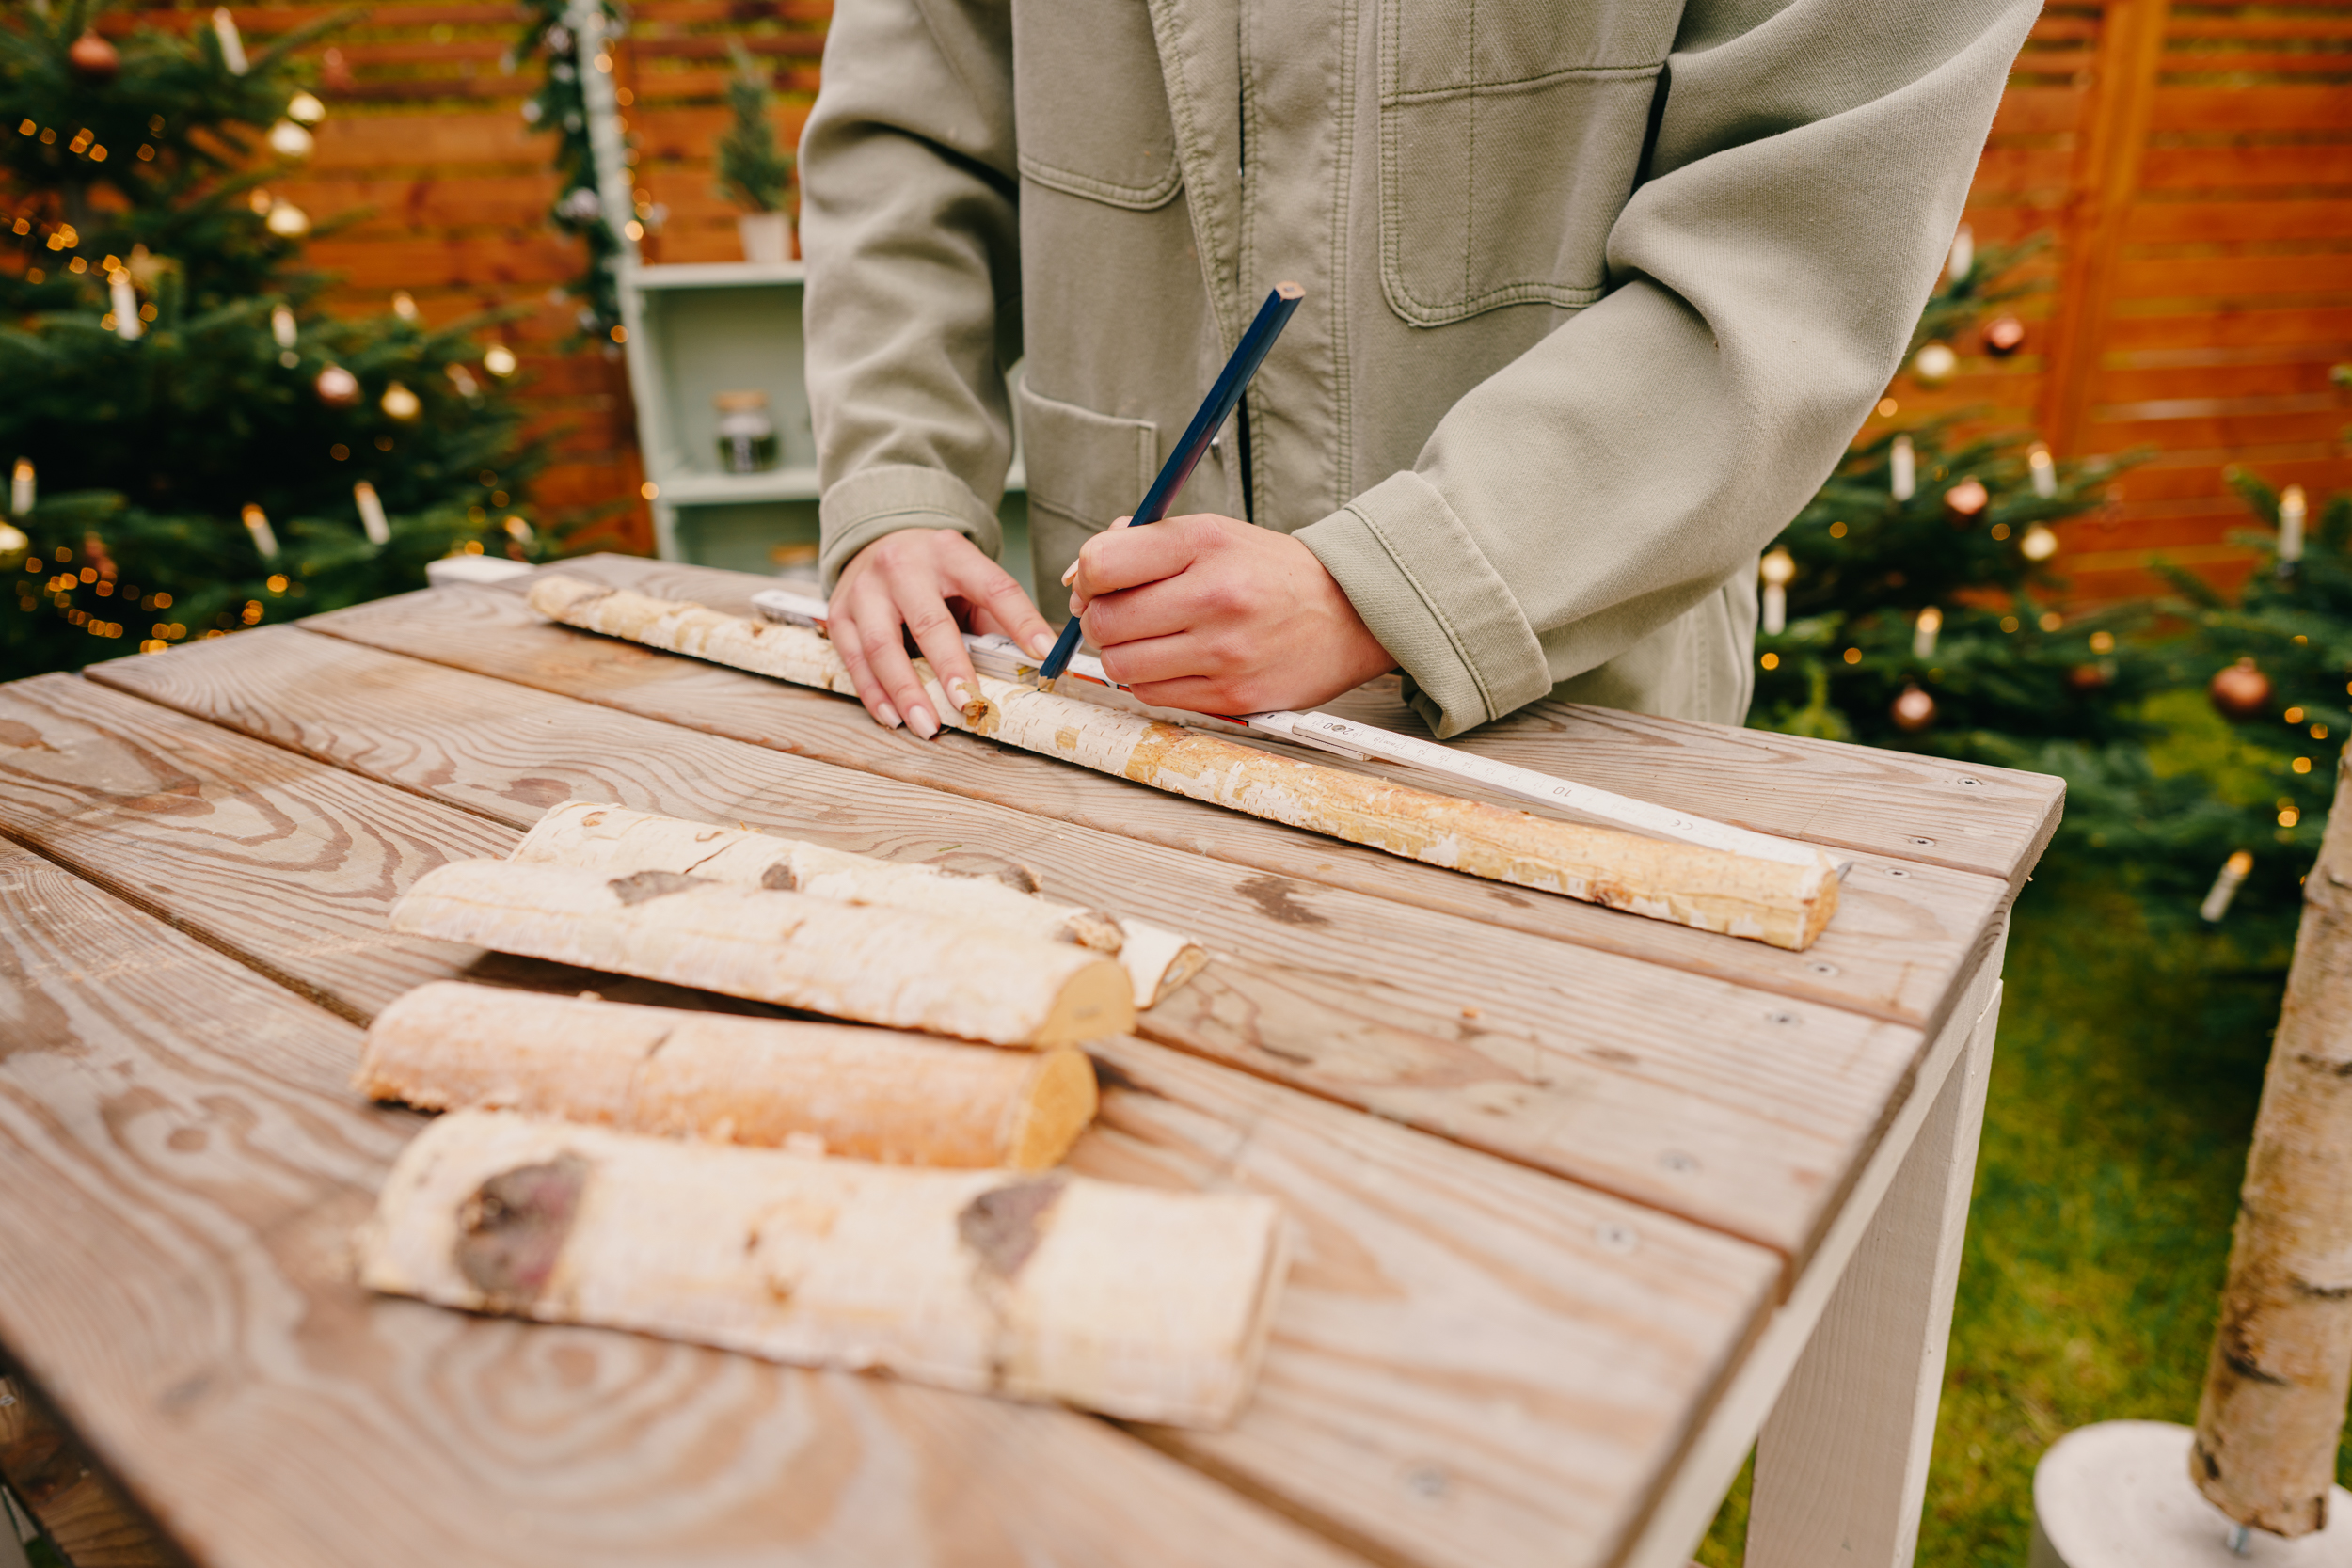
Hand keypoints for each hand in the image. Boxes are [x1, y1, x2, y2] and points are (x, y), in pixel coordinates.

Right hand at [830, 528, 1056, 735]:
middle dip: (950, 668)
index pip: (993, 587)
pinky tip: (892, 717)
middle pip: (929, 622)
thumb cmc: (934, 572)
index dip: (1021, 621)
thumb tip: (1026, 665)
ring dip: (905, 691)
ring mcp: (866, 589)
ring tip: (926, 725)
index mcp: (950, 553)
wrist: (877, 538)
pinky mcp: (839, 611)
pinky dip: (873, 693)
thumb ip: (991, 616)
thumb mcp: (967, 577)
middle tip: (968, 704)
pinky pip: (854, 659)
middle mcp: (903, 566)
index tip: (1043, 654)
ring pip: (882, 646)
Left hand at [1067, 514, 1394, 714]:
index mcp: (1205, 543)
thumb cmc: (1272, 572)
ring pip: (1120, 665)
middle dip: (1098, 619)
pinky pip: (1152, 695)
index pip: (1103, 563)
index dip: (1086, 576)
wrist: (1350, 614)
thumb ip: (1142, 543)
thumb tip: (1076, 575)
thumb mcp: (1213, 533)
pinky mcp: (1231, 695)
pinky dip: (1149, 680)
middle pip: (1104, 621)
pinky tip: (1173, 662)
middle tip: (1119, 614)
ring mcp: (1223, 652)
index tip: (1097, 582)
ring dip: (1121, 655)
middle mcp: (1214, 596)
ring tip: (1147, 640)